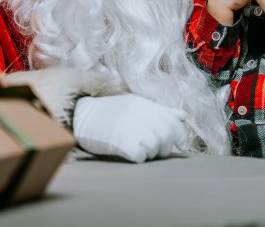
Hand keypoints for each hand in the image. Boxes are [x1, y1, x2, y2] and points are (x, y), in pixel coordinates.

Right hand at [73, 94, 187, 162]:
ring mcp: (130, 127)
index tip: (181, 145)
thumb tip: (183, 116)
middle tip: (156, 151)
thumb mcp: (136, 105)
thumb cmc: (110, 112)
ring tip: (139, 149)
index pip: (172, 121)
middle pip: (166, 136)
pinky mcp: (120, 141)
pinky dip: (139, 158)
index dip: (180, 136)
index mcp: (145, 104)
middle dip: (165, 147)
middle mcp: (140, 113)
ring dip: (150, 153)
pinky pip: (140, 156)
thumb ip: (161, 111)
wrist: (81, 115)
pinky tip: (130, 154)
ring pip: (154, 148)